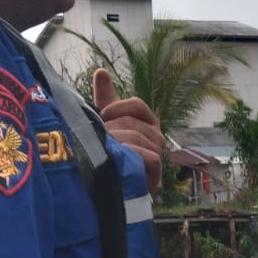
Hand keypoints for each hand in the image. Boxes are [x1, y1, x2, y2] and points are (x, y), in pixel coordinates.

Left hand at [92, 69, 163, 192]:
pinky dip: (130, 157)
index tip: (102, 118)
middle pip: (131, 122)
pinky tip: (118, 162)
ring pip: (135, 138)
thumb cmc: (112, 151)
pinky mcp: (157, 170)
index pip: (136, 104)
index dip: (116, 109)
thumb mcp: (107, 123)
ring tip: (104, 154)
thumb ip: (105, 98)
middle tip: (99, 142)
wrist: (114, 186)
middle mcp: (156, 134)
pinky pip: (147, 156)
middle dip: (110, 131)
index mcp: (146, 120)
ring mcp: (157, 151)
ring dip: (115, 145)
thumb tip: (101, 71)